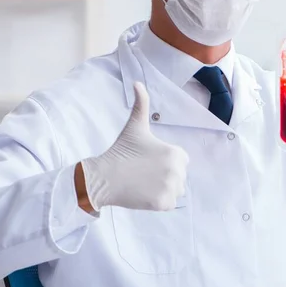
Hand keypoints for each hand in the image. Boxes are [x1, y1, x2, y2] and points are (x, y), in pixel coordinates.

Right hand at [80, 82, 188, 210]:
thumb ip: (141, 104)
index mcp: (176, 153)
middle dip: (164, 177)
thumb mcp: (135, 126)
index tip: (148, 161)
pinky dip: (157, 202)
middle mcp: (177, 170)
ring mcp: (171, 188)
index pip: (181, 162)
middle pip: (179, 177)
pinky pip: (168, 204)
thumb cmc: (121, 150)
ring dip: (162, 190)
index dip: (164, 162)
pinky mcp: (164, 203)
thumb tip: (137, 82)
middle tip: (143, 173)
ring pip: (175, 191)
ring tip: (143, 183)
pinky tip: (143, 194)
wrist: (104, 176)